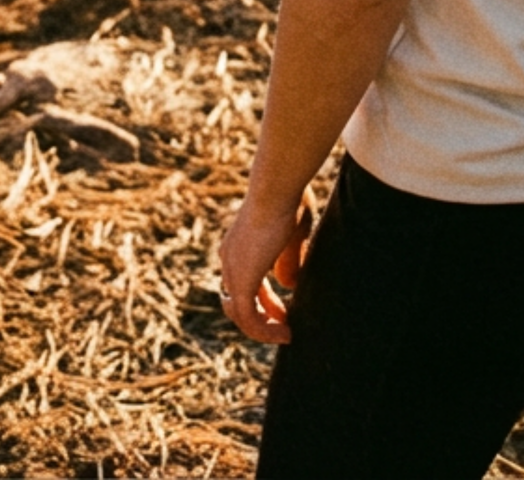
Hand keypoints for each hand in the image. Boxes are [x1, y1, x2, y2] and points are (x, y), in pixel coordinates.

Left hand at [218, 187, 314, 344]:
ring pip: (240, 314)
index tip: (284, 309)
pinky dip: (265, 331)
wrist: (277, 189)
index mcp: (238, 243)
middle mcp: (230, 257)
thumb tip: (288, 285)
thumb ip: (289, 259)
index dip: (264, 299)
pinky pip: (248, 319)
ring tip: (287, 335)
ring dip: (264, 329)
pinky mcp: (242, 281)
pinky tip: (285, 334)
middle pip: (237, 300)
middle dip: (261, 316)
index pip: (244, 280)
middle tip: (284, 323)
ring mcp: (233, 269)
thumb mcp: (292, 234)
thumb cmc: (289, 200)